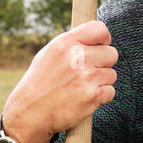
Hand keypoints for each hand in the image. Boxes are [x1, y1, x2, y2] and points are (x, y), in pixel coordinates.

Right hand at [2, 20, 118, 142]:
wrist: (30, 113)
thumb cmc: (40, 83)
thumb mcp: (49, 54)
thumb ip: (73, 44)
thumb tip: (98, 38)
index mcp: (65, 43)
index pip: (99, 29)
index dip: (104, 39)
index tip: (101, 46)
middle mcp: (77, 57)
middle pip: (112, 54)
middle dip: (103, 63)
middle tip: (88, 73)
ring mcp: (86, 76)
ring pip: (112, 74)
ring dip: (101, 82)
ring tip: (81, 87)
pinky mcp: (93, 95)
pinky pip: (110, 91)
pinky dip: (101, 96)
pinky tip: (84, 98)